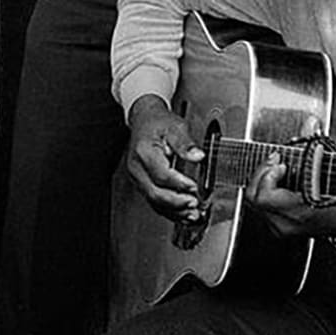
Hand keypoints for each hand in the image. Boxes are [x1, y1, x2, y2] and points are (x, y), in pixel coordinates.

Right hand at [125, 94, 204, 221]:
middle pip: (155, 193)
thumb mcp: (175, 126)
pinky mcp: (142, 184)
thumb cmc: (158, 123)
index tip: (194, 187)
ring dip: (174, 211)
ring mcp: (138, 178)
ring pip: (154, 201)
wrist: (144, 120)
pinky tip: (183, 214)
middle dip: (177, 202)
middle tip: (195, 204)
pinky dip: (170, 211)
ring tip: (193, 214)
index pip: (161, 174)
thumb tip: (197, 156)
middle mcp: (137, 168)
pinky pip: (154, 201)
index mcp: (144, 152)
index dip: (179, 184)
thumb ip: (186, 143)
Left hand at [245, 152, 335, 241]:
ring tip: (276, 170)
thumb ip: (315, 146)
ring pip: (255, 202)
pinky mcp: (278, 228)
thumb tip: (310, 123)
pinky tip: (276, 182)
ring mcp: (280, 228)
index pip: (265, 196)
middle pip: (255, 197)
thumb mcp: (332, 174)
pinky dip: (265, 191)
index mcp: (300, 212)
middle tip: (275, 162)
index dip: (268, 174)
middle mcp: (286, 223)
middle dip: (262, 174)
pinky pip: (261, 208)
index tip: (280, 161)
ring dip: (262, 181)